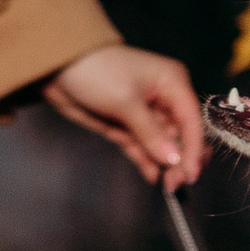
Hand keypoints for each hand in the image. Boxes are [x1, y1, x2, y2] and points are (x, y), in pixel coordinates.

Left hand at [44, 44, 206, 184]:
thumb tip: (173, 159)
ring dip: (165, 165)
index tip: (190, 174)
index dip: (194, 149)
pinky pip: (144, 148)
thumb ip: (151, 133)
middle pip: (182, 136)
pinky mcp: (128, 126)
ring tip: (165, 184)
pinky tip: (152, 177)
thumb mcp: (125, 101)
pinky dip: (148, 163)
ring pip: (164, 146)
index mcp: (172, 83)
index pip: (192, 121)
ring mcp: (146, 115)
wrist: (55, 66)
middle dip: (180, 160)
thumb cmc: (94, 70)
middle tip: (175, 182)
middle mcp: (164, 99)